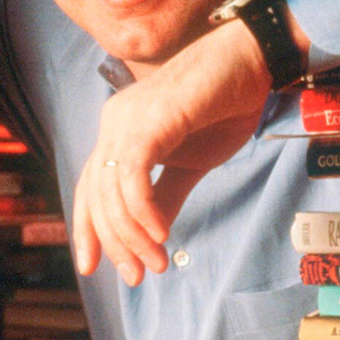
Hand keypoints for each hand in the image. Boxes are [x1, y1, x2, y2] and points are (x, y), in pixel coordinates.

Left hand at [72, 19, 287, 285]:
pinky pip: (134, 176)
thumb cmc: (223, 106)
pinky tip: (160, 233)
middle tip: (137, 276)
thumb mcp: (192, 163)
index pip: (90, 188)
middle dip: (113, 243)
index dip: (89, 229)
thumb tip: (152, 234)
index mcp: (119, 131)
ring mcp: (127, 119)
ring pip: (111, 191)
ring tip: (156, 262)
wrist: (251, 63)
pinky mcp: (149, 120)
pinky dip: (142, 211)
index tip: (93, 267)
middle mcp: (114, 123)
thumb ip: (166, 195)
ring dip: (132, 235)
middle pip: (96, 196)